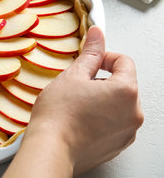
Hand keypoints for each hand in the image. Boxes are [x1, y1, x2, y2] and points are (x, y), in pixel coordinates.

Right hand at [4, 26, 143, 176]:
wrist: (50, 149)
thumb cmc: (58, 116)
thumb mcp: (73, 75)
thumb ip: (90, 53)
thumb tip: (97, 35)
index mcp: (126, 91)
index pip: (124, 61)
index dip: (104, 57)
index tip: (90, 62)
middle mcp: (133, 113)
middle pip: (123, 84)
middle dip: (102, 80)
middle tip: (78, 85)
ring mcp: (127, 131)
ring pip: (118, 104)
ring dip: (101, 99)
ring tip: (76, 104)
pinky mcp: (117, 145)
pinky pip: (114, 123)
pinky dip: (101, 118)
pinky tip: (80, 118)